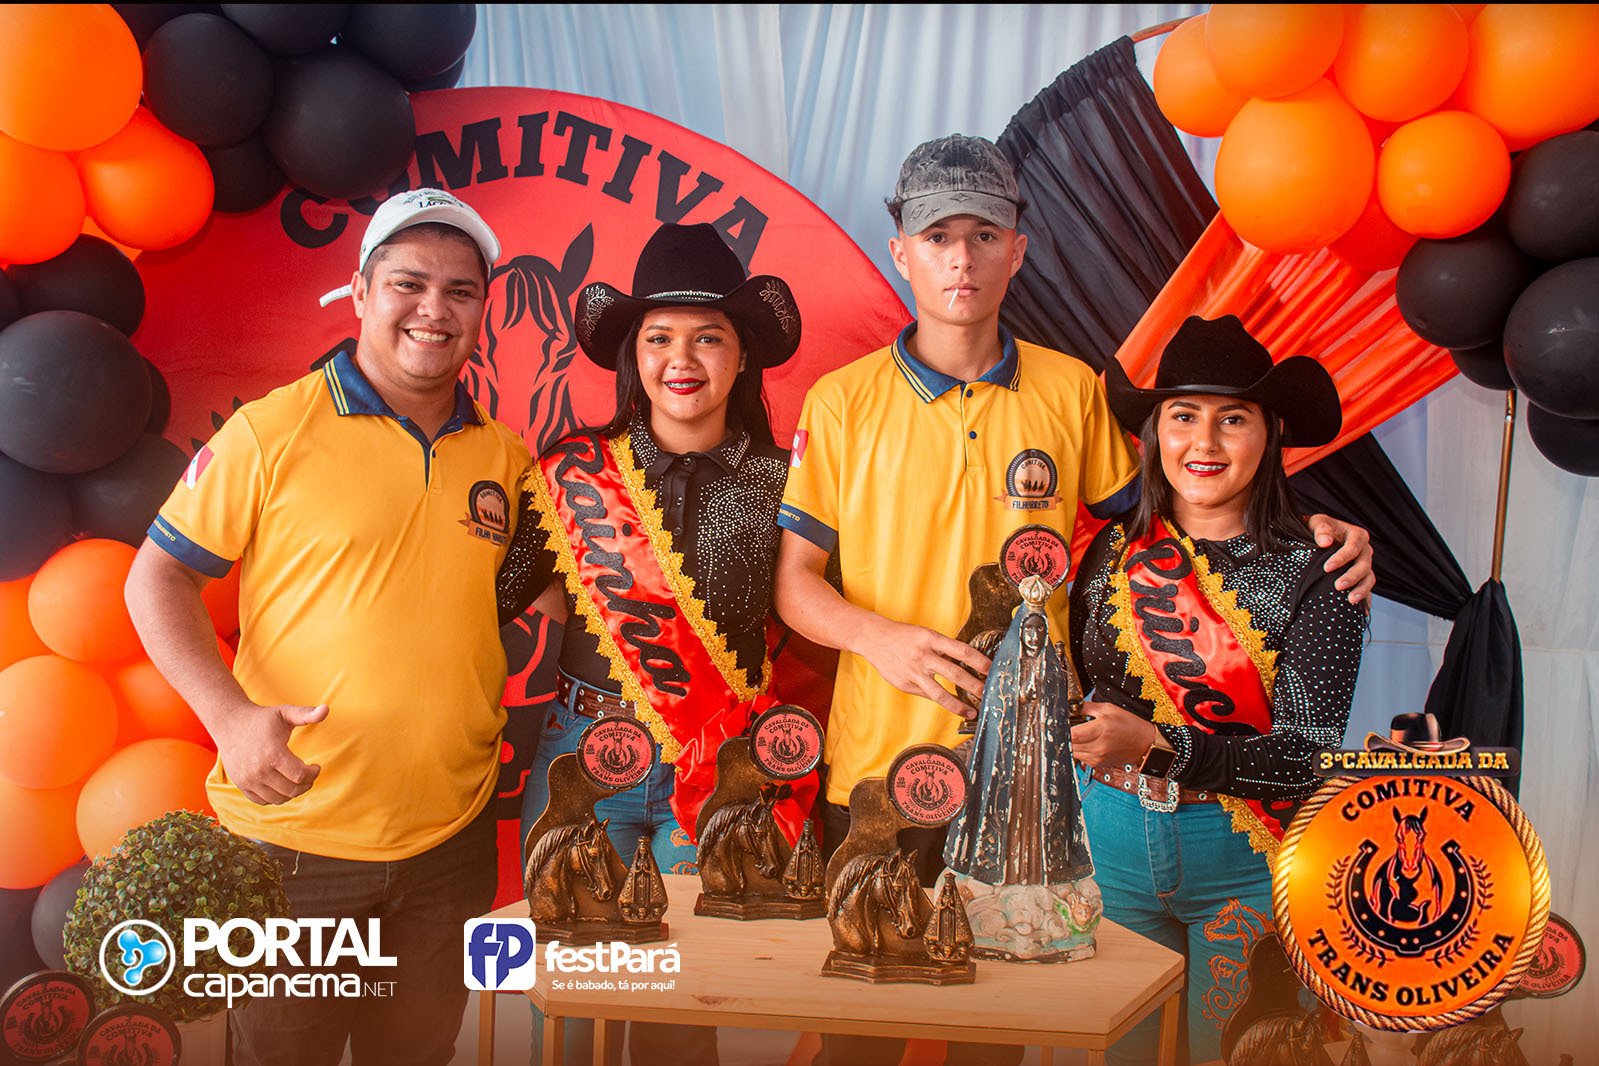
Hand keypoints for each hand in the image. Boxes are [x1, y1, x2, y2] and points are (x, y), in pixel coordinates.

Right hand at [211, 702, 328, 804]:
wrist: (230, 724)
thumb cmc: (262, 718)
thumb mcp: (285, 713)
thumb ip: (306, 713)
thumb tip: (326, 709)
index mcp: (273, 754)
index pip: (300, 775)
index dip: (313, 774)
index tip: (316, 767)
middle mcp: (259, 770)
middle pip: (291, 790)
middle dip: (306, 784)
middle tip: (309, 775)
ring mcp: (248, 780)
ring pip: (278, 799)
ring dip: (292, 792)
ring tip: (296, 780)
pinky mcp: (241, 785)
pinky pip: (263, 801)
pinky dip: (276, 797)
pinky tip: (281, 784)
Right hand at [853, 618, 989, 717]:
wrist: (873, 639)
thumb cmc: (903, 636)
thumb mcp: (925, 635)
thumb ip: (943, 649)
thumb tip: (966, 664)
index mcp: (931, 639)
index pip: (963, 651)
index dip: (980, 662)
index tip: (992, 670)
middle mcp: (923, 656)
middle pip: (956, 674)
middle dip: (976, 686)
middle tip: (988, 694)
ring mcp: (914, 673)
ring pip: (941, 694)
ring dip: (959, 704)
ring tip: (972, 711)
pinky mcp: (906, 685)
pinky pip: (928, 695)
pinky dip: (940, 700)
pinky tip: (950, 704)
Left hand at [1070, 702, 1158, 768]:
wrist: (1144, 743)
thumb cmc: (1129, 725)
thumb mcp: (1108, 709)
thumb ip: (1086, 707)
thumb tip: (1069, 706)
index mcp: (1100, 730)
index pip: (1072, 734)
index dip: (1063, 728)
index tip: (1062, 722)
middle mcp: (1098, 747)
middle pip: (1069, 744)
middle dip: (1066, 735)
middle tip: (1071, 726)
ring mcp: (1097, 758)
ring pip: (1072, 752)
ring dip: (1072, 743)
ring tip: (1081, 734)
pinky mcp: (1097, 765)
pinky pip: (1080, 757)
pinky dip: (1079, 750)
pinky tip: (1088, 742)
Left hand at [1307, 513, 1374, 606]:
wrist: (1318, 538)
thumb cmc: (1317, 529)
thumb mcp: (1316, 522)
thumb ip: (1320, 528)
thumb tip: (1324, 542)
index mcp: (1356, 535)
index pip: (1354, 546)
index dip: (1342, 557)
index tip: (1327, 567)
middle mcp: (1364, 551)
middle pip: (1364, 565)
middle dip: (1352, 576)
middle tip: (1337, 586)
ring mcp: (1364, 566)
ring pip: (1369, 579)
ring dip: (1361, 590)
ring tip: (1350, 600)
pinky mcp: (1361, 578)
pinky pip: (1367, 589)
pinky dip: (1365, 599)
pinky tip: (1361, 610)